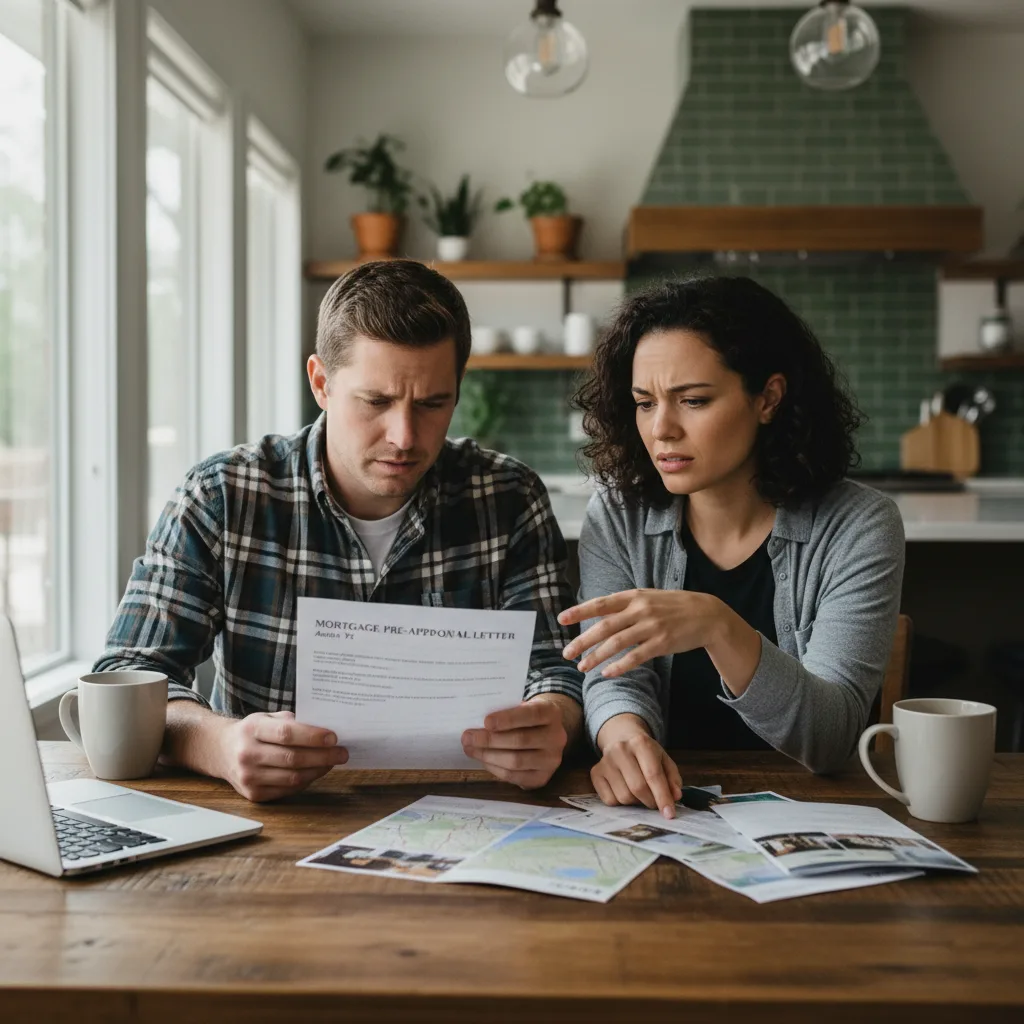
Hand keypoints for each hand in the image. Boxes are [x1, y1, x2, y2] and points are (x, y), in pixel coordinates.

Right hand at [217, 710, 348, 801]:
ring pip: (293, 778)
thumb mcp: (267, 718)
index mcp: (252, 729)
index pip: (286, 734)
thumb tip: (325, 729)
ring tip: (332, 762)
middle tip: (342, 753)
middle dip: (323, 756)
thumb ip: (292, 721)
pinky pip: (287, 790)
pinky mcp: (253, 794)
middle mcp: (247, 754)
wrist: (222, 751)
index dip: (312, 736)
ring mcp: (249, 777)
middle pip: (293, 758)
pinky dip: (306, 781)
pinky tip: (316, 771)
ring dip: (318, 770)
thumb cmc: (253, 732)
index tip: (333, 737)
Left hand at [462, 697, 568, 788]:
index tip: (486, 721)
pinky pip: (514, 776)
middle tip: (468, 737)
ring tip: (470, 749)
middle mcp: (556, 737)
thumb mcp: (522, 707)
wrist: (546, 733)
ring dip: (488, 755)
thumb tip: (476, 722)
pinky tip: (483, 760)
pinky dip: (495, 769)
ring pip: (516, 761)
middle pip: (520, 740)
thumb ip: (505, 711)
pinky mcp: (543, 777)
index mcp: (551, 713)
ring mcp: (552, 760)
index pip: (531, 715)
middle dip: (490, 740)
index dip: (508, 719)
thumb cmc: (526, 717)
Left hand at [559, 589, 726, 676]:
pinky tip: (607, 673)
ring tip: (582, 667)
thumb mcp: (647, 598)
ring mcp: (652, 626)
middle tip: (566, 653)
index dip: (580, 611)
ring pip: (617, 643)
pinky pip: (636, 657)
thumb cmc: (672, 606)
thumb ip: (624, 606)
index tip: (561, 619)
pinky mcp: (662, 643)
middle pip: (605, 627)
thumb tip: (598, 616)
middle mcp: (641, 609)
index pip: (601, 603)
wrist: (706, 614)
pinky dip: (620, 665)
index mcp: (634, 596)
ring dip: (597, 656)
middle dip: (583, 641)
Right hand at [592, 713, 681, 817]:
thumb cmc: (646, 753)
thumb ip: (672, 779)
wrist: (621, 738)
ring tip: (640, 793)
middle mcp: (620, 749)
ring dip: (636, 802)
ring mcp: (605, 761)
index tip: (669, 814)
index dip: (662, 797)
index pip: (653, 775)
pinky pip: (610, 800)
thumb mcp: (664, 760)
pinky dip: (621, 803)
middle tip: (655, 803)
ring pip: (624, 797)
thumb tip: (675, 797)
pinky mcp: (595, 772)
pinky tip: (625, 791)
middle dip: (650, 801)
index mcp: (640, 743)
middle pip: (637, 787)